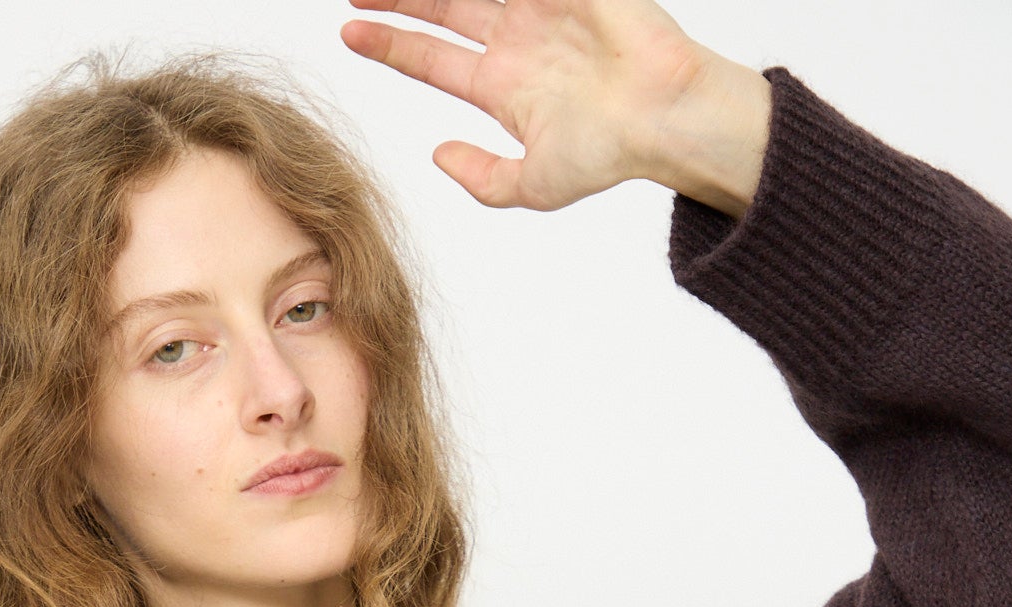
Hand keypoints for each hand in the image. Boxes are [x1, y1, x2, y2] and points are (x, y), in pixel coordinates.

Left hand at [339, 0, 772, 218]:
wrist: (663, 115)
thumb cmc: (609, 153)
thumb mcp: (532, 184)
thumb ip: (482, 178)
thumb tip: (437, 156)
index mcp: (503, 85)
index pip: (431, 59)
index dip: (389, 45)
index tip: (349, 34)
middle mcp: (515, 40)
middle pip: (439, 6)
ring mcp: (539, 6)